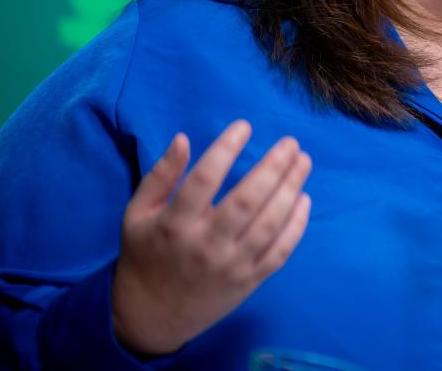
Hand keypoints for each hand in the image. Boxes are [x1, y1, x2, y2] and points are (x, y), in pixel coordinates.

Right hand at [110, 120, 312, 355]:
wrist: (151, 314)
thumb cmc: (146, 253)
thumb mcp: (137, 213)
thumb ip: (160, 175)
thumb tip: (183, 138)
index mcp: (174, 224)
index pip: (203, 179)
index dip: (226, 148)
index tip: (245, 126)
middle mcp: (204, 245)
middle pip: (246, 200)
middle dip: (274, 167)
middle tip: (291, 143)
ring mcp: (230, 266)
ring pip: (269, 224)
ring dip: (291, 189)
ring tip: (303, 162)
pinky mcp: (248, 281)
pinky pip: (280, 252)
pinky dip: (296, 225)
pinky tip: (304, 198)